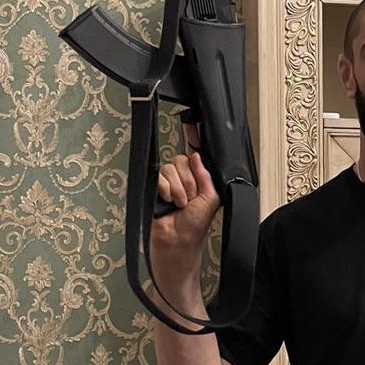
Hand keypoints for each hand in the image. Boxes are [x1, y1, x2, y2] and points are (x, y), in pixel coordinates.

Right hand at [151, 120, 220, 259]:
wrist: (177, 241)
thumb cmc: (194, 226)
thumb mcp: (210, 200)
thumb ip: (206, 177)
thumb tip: (196, 156)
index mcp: (198, 178)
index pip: (195, 154)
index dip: (192, 137)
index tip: (192, 122)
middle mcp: (182, 177)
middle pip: (182, 159)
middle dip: (189, 181)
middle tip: (190, 198)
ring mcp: (167, 182)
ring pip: (170, 168)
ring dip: (178, 189)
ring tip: (180, 204)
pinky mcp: (153, 187)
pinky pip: (159, 176)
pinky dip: (166, 190)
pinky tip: (168, 202)